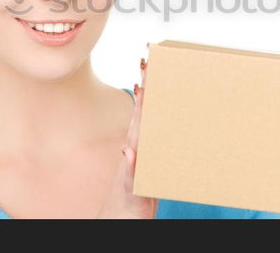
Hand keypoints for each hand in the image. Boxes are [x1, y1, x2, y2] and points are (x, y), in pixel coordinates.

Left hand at [96, 57, 158, 217]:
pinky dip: (153, 117)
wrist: (124, 219)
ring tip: (151, 74)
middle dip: (146, 84)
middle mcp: (138, 144)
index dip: (144, 91)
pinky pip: (153, 132)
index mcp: (135, 146)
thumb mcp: (132, 188)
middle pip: (143, 108)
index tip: (145, 69)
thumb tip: (128, 150)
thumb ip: (131, 170)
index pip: (140, 113)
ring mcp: (141, 150)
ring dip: (150, 96)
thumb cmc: (128, 205)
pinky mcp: (147, 158)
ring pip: (147, 117)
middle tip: (148, 60)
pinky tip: (155, 106)